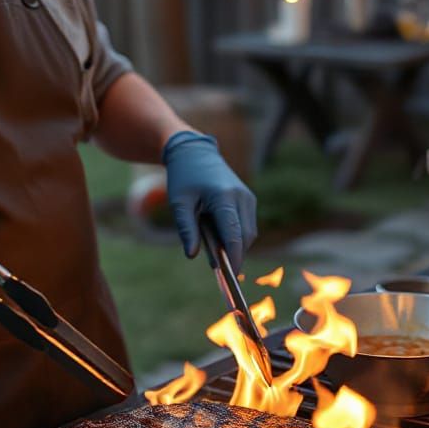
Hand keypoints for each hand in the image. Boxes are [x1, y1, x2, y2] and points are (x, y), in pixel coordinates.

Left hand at [162, 130, 256, 271]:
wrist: (194, 152)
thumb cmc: (184, 177)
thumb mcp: (179, 202)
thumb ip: (186, 229)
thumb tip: (192, 255)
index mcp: (224, 197)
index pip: (234, 235)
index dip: (233, 257)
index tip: (230, 275)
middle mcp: (241, 197)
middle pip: (245, 237)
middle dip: (235, 254)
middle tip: (220, 270)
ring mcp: (248, 197)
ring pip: (249, 232)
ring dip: (236, 245)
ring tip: (216, 252)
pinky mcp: (248, 199)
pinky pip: (247, 225)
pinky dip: (237, 236)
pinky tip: (220, 239)